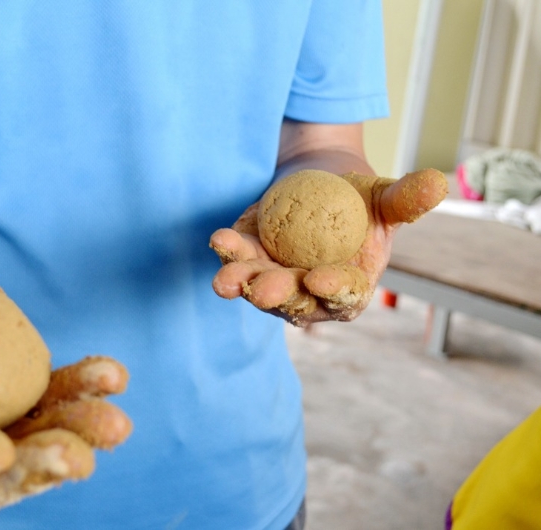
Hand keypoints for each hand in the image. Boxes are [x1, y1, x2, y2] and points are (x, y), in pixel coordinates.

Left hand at [209, 169, 447, 325]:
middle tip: (264, 288)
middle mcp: (309, 293)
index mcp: (349, 287)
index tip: (319, 280)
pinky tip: (220, 239)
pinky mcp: (250, 260)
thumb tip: (439, 181)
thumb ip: (408, 199)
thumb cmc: (361, 198)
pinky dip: (228, 253)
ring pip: (257, 287)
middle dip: (278, 296)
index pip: (343, 296)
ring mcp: (276, 279)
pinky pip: (237, 261)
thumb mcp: (386, 197)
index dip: (333, 291)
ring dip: (242, 282)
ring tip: (226, 279)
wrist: (322, 182)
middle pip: (293, 301)